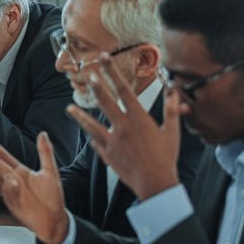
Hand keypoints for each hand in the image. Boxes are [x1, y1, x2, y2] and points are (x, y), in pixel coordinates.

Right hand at [0, 133, 68, 243]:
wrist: (54, 220)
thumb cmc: (52, 198)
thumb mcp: (50, 171)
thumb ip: (45, 152)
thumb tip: (43, 134)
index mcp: (20, 172)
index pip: (3, 156)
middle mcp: (12, 180)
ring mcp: (11, 192)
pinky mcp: (13, 204)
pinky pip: (9, 194)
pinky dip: (8, 187)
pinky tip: (9, 180)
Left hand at [66, 56, 184, 200]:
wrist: (156, 183)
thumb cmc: (166, 157)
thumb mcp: (172, 131)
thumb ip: (171, 109)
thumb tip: (174, 90)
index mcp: (139, 119)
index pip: (124, 90)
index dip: (113, 73)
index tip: (105, 60)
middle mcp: (123, 127)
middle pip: (105, 102)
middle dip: (96, 86)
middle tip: (88, 73)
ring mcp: (112, 141)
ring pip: (91, 124)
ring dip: (79, 116)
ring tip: (69, 108)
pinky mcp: (107, 155)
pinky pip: (97, 144)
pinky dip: (93, 139)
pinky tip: (88, 135)